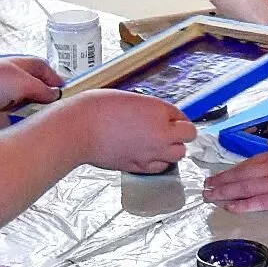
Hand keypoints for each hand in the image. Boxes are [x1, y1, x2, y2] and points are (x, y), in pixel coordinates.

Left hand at [0, 55, 61, 120]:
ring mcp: (8, 101)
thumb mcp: (21, 81)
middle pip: (38, 89)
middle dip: (49, 97)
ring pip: (32, 107)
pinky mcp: (4, 120)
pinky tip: (35, 126)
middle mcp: (12, 83)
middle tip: (62, 106)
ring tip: (48, 117)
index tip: (68, 88)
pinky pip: (23, 121)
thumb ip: (42, 88)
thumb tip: (55, 94)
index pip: (41, 68)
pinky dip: (30, 123)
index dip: (55, 76)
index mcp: (15, 67)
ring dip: (40, 112)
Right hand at [74, 90, 196, 173]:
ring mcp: (151, 152)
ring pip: (178, 155)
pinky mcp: (139, 166)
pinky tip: (146, 154)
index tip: (170, 119)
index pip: (182, 116)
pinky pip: (160, 167)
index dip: (176, 118)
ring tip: (156, 144)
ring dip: (171, 149)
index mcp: (157, 110)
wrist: (79, 129)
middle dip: (180, 134)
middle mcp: (160, 133)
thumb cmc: (96, 109)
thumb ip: (149, 109)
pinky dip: (157, 162)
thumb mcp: (129, 98)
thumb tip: (156, 116)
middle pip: (188, 137)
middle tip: (167, 131)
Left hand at [202, 131, 267, 211]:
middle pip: (241, 176)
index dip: (232, 171)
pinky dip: (244, 204)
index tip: (218, 175)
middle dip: (222, 182)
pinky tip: (230, 207)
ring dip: (225, 192)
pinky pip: (261, 202)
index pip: (248, 165)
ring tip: (209, 196)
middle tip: (204, 187)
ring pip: (245, 188)